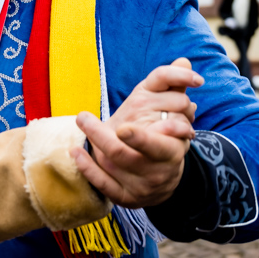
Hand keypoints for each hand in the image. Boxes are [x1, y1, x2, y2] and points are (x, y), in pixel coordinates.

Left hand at [72, 58, 201, 208]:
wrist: (163, 177)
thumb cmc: (163, 136)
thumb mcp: (171, 112)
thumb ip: (174, 87)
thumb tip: (183, 61)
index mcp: (174, 144)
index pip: (163, 139)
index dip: (142, 139)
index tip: (123, 128)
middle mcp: (161, 166)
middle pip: (132, 153)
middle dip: (108, 139)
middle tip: (85, 119)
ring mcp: (143, 183)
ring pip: (116, 164)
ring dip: (94, 143)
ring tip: (81, 121)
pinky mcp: (126, 196)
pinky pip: (104, 184)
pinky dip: (88, 169)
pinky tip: (75, 152)